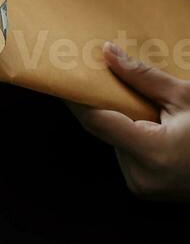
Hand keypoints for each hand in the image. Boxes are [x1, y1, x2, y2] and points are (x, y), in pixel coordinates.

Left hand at [69, 43, 189, 201]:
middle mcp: (141, 176)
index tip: (65, 77)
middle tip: (108, 79)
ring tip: (150, 111)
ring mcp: (141, 187)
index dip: (77, 97)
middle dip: (108, 105)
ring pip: (116, 143)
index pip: (97, 121)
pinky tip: (154, 128)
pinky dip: (134, 138)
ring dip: (124, 124)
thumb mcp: (186, 96)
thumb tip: (108, 53)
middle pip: (106, 131)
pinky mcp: (143, 190)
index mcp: (152, 152)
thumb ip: (144, 77)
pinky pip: (127, 155)